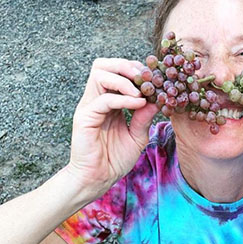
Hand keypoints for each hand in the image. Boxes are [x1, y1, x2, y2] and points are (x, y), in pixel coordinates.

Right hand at [65, 58, 157, 195]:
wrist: (98, 179)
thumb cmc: (115, 159)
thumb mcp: (137, 135)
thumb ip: (144, 117)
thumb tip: (157, 99)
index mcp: (107, 101)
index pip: (116, 72)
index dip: (135, 70)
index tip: (155, 78)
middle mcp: (96, 100)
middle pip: (103, 65)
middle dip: (127, 65)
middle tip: (146, 78)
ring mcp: (89, 107)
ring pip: (99, 74)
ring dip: (124, 78)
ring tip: (141, 91)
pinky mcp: (85, 118)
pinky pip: (104, 99)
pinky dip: (124, 99)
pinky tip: (138, 104)